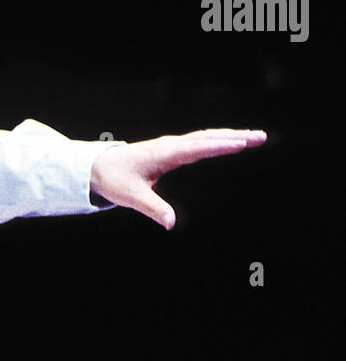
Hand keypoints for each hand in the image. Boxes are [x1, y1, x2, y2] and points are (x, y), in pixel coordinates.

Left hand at [90, 128, 266, 229]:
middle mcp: (171, 145)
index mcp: (164, 154)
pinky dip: (218, 140)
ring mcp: (172, 145)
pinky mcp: (172, 150)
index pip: (197, 148)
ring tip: (255, 137)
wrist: (98, 167)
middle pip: (208, 137)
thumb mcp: (131, 197)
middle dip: (236, 136)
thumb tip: (171, 224)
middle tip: (261, 137)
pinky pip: (200, 142)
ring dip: (231, 136)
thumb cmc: (114, 180)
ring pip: (206, 137)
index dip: (220, 145)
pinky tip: (232, 142)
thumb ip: (153, 209)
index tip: (241, 143)